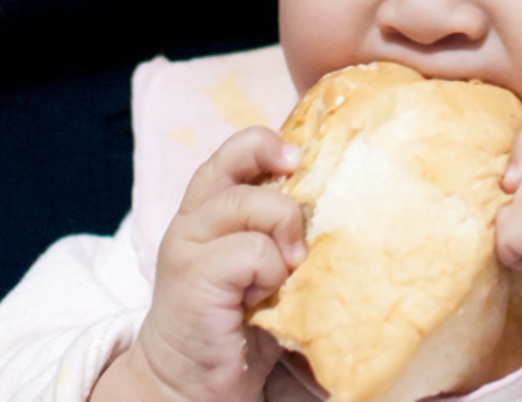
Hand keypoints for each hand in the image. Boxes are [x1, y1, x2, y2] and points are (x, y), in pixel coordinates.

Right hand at [95, 128, 304, 401]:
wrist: (186, 382)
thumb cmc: (234, 324)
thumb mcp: (258, 266)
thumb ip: (275, 232)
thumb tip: (335, 204)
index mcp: (207, 209)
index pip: (233, 152)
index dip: (265, 144)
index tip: (298, 158)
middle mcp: (193, 218)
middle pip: (234, 159)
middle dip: (275, 170)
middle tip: (298, 210)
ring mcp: (188, 245)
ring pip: (249, 203)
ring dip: (282, 231)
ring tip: (289, 269)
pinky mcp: (194, 277)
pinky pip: (251, 252)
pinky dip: (270, 271)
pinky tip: (263, 297)